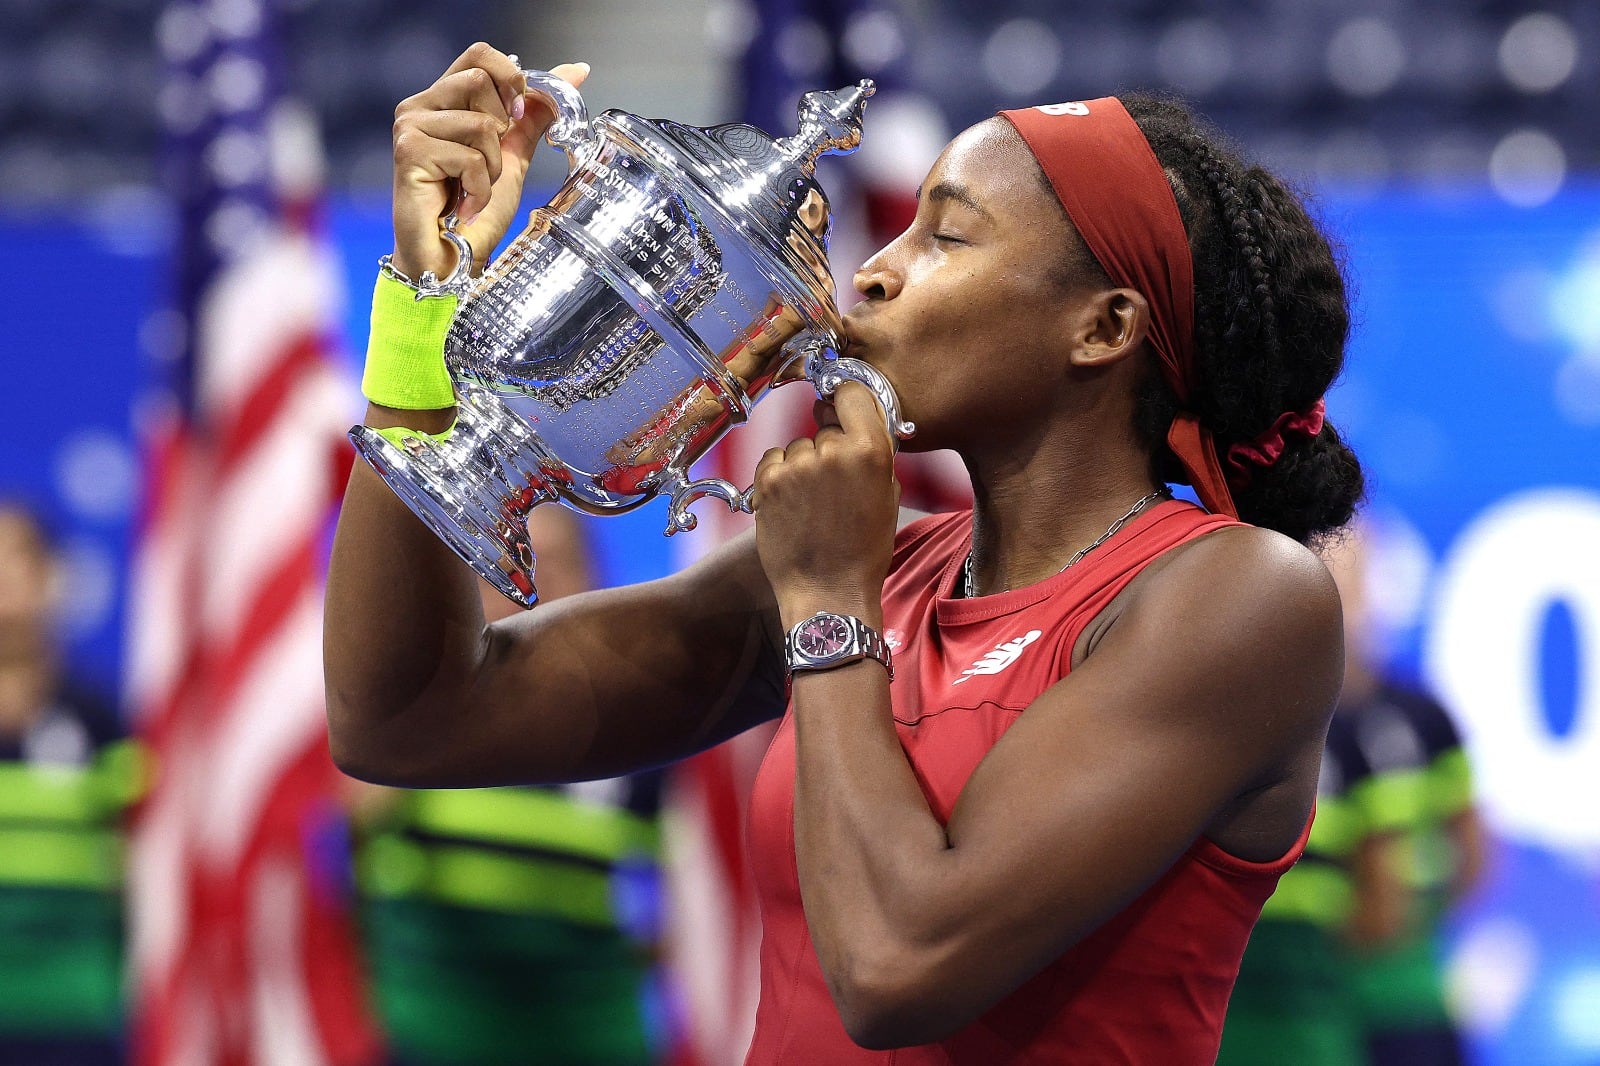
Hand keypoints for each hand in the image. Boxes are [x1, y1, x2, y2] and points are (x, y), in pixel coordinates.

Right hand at [390, 43, 588, 280]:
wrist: (451, 258)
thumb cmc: (474, 211)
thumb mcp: (513, 155)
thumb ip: (535, 113)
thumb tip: (575, 70)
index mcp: (441, 100)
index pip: (479, 54)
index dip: (509, 78)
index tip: (518, 115)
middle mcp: (419, 106)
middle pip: (481, 81)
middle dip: (501, 131)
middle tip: (485, 166)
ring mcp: (410, 127)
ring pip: (481, 124)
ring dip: (492, 167)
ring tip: (473, 190)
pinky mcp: (409, 152)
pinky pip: (470, 157)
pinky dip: (479, 189)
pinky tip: (464, 205)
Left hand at [752, 382, 899, 624]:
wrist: (828, 592)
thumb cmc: (863, 551)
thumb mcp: (888, 497)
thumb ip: (876, 455)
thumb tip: (858, 421)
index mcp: (870, 451)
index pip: (852, 393)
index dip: (846, 400)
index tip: (841, 408)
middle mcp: (832, 451)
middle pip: (826, 427)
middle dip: (829, 448)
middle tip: (833, 486)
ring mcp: (796, 466)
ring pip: (798, 446)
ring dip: (803, 465)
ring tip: (812, 504)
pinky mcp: (768, 481)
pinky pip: (774, 460)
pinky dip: (780, 476)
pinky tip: (792, 505)